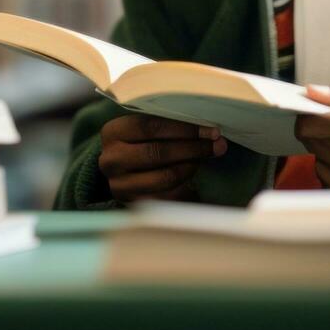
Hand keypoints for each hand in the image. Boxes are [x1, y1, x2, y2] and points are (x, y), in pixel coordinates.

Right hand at [98, 114, 227, 202]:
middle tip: (218, 146)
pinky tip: (196, 181)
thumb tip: (210, 132)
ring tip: (205, 160)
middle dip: (193, 148)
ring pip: (165, 177)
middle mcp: (111, 160)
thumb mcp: (143, 128)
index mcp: (113, 133)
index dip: (184, 129)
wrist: (120, 171)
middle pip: (158, 153)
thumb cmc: (139, 142)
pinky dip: (186, 188)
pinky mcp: (132, 205)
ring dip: (191, 167)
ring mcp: (120, 185)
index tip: (211, 131)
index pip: (150, 126)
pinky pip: (168, 198)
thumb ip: (168, 124)